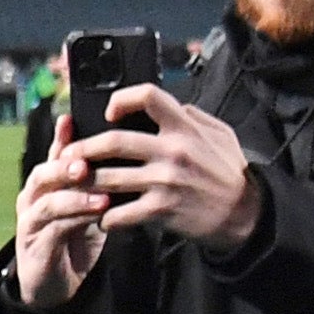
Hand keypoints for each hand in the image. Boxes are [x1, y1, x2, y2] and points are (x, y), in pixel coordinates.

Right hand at [10, 116, 110, 307]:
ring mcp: (31, 222)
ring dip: (73, 194)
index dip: (61, 137)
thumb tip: (125, 152)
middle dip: (64, 164)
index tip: (72, 119)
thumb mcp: (88, 206)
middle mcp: (34, 199)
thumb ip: (98, 182)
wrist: (57, 285)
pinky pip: (55, 227)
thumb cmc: (74, 241)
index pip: (53, 155)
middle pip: (42, 173)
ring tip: (99, 191)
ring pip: (47, 200)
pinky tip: (97, 213)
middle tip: (85, 161)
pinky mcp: (36, 245)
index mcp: (47, 186)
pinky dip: (76, 218)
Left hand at [78, 84, 260, 252]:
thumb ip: (191, 116)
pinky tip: (101, 217)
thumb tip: (164, 104)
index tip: (108, 112)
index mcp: (185, 128)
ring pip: (108, 178)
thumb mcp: (219, 134)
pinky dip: (105, 216)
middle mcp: (173, 150)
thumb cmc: (228, 172)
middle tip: (68, 155)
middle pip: (114, 141)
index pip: (148, 97)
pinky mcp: (160, 209)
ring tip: (73, 184)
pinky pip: (120, 212)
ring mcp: (165, 181)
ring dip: (85, 182)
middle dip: (83, 148)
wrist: (244, 214)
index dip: (122, 99)